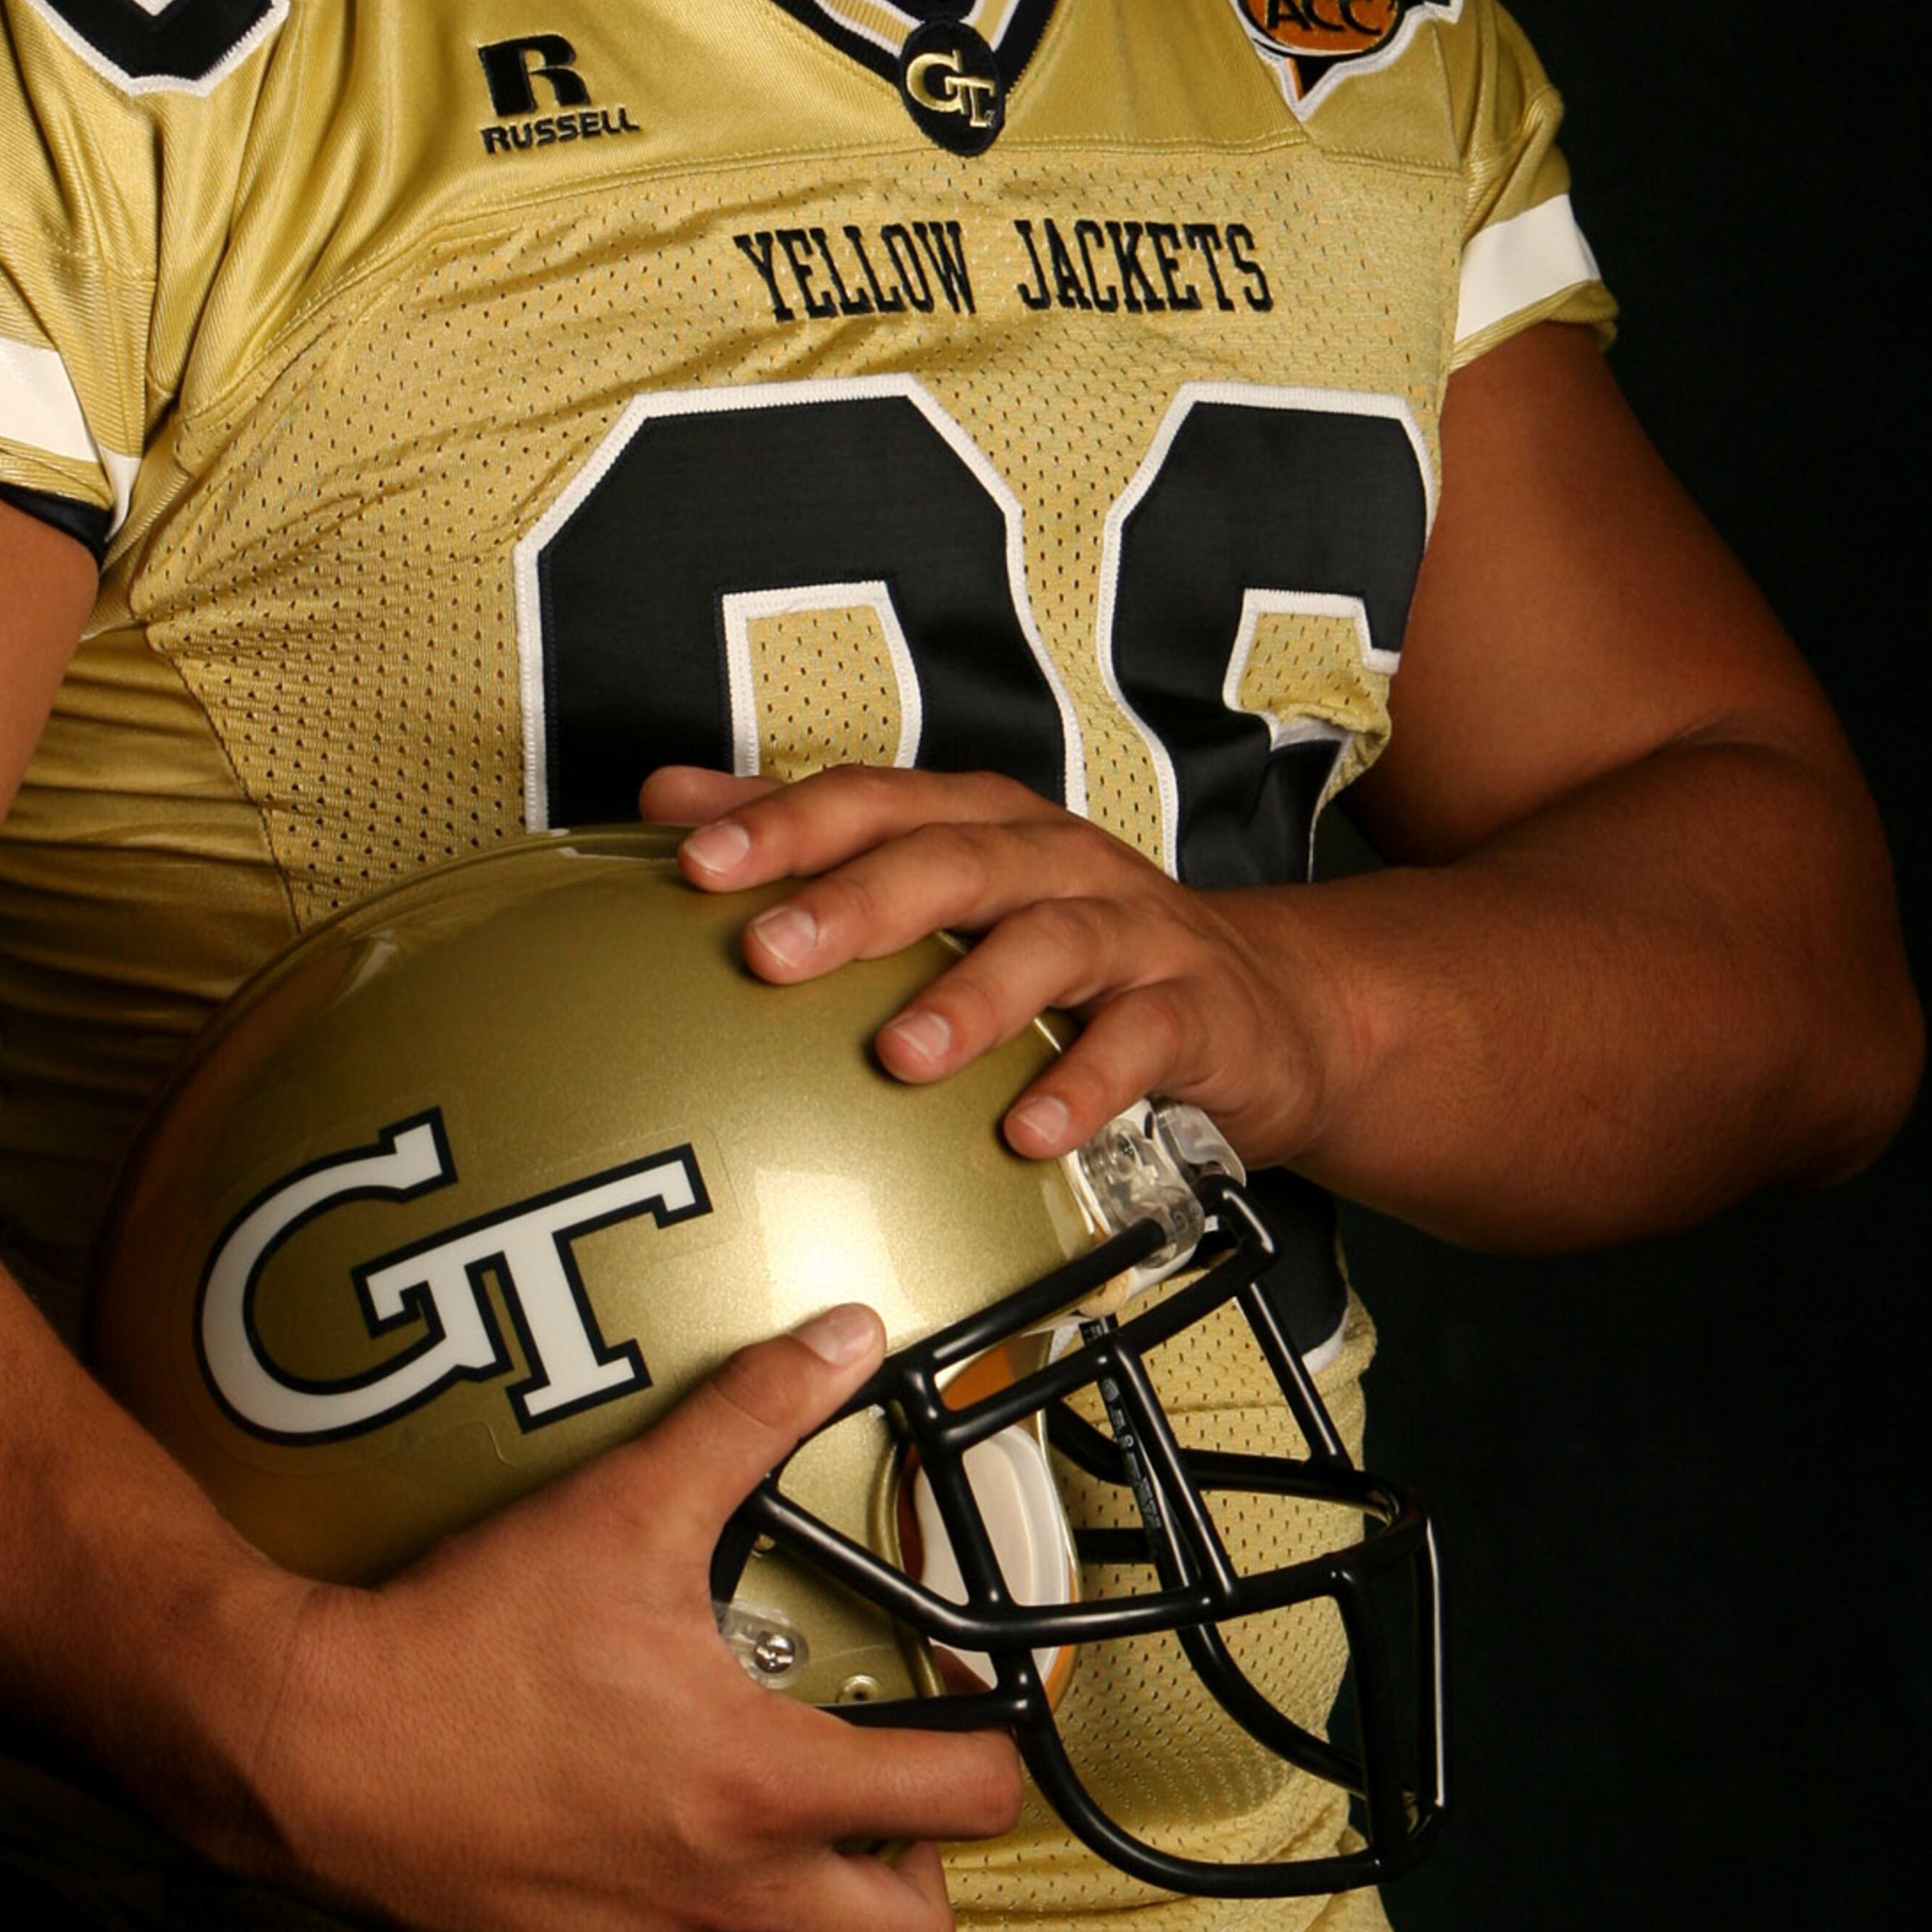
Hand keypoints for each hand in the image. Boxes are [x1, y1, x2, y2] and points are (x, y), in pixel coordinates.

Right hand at [241, 1304, 1023, 1931]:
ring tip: (776, 1831)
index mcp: (761, 1786)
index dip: (992, 1754)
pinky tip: (641, 1859)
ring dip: (807, 1918)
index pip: (964, 1802)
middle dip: (924, 1873)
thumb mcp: (628, 1505)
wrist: (313, 1746)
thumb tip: (840, 1344)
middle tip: (889, 1800)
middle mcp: (724, 1896)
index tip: (971, 1719)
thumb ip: (751, 1417)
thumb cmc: (464, 1645)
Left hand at [643, 764, 1351, 1169]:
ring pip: (1049, 940)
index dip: (783, 824)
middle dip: (857, 900)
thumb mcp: (946, 880)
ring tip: (900, 1056)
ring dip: (972, 996)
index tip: (692, 861)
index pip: (872, 800)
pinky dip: (1085, 1084)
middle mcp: (1051, 858)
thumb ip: (812, 840)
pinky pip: (1140, 1042)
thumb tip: (668, 798)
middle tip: (768, 951)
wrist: (1263, 1003)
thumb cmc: (1072, 942)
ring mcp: (1129, 929)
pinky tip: (1027, 1132)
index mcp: (979, 821)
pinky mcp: (1193, 1009)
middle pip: (951, 856)